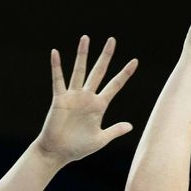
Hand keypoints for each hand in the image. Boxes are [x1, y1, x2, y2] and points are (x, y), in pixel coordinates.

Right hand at [34, 36, 137, 164]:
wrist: (58, 152)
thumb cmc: (78, 148)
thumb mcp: (100, 140)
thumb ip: (114, 131)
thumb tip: (130, 126)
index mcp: (99, 106)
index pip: (115, 85)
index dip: (125, 74)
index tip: (135, 61)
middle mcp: (87, 97)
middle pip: (99, 72)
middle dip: (106, 56)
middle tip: (112, 40)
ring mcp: (73, 96)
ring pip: (79, 71)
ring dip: (82, 55)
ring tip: (85, 38)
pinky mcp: (60, 99)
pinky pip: (58, 80)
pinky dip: (57, 67)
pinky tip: (55, 53)